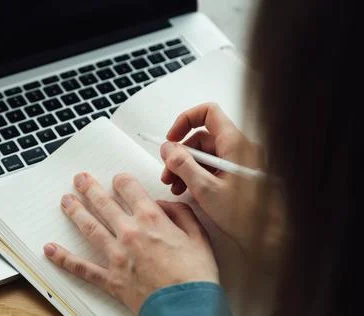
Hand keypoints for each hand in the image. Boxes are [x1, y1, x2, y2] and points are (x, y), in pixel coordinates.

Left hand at [44, 172, 217, 313]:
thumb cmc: (195, 275)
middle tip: (80, 179)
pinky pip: (82, 268)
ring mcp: (117, 256)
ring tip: (65, 201)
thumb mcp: (198, 236)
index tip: (118, 179)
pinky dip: (64, 259)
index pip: (129, 189)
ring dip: (75, 212)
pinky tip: (50, 250)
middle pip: (104, 203)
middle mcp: (129, 233)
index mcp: (151, 219)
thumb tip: (164, 205)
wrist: (187, 307)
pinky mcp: (110, 279)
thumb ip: (181, 214)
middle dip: (90, 188)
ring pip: (90, 228)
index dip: (121, 180)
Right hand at [159, 103, 285, 297]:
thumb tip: (168, 149)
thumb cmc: (248, 216)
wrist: (272, 237)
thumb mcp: (206, 189)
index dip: (186, 121)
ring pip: (205, 155)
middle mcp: (238, 148)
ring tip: (175, 187)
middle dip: (180, 154)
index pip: (208, 113)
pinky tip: (189, 192)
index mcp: (234, 143)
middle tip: (167, 173)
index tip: (172, 139)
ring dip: (186, 168)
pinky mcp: (238, 176)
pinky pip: (213, 168)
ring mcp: (239, 162)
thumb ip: (183, 165)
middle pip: (202, 138)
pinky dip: (198, 176)